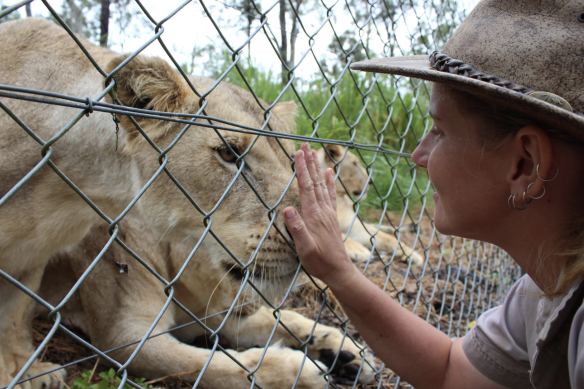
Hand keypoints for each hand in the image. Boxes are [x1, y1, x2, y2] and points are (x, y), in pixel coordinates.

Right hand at [283, 142, 354, 284]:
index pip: (306, 187)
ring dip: (317, 167)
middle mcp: (322, 210)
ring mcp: (328, 212)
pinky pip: (330, 194)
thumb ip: (297, 229)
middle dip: (309, 162)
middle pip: (315, 181)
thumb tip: (287, 210)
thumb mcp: (304, 249)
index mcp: (313, 215)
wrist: (339, 270)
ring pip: (322, 184)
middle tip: (305, 144)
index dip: (302, 169)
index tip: (298, 153)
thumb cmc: (319, 261)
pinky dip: (330, 181)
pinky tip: (330, 171)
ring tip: (314, 152)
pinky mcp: (331, 217)